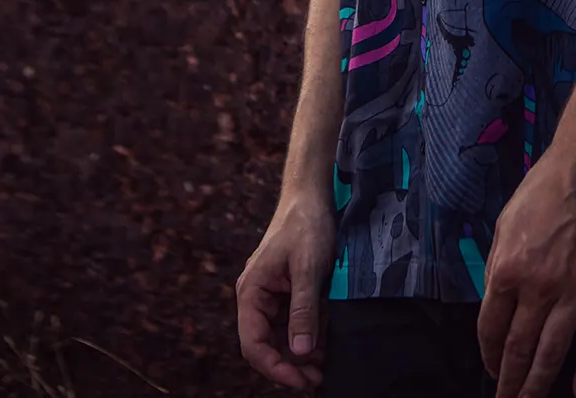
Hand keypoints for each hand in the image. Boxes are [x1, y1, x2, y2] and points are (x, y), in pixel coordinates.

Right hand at [237, 187, 335, 390]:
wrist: (313, 195)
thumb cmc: (306, 225)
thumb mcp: (309, 268)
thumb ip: (303, 310)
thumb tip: (299, 352)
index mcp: (251, 292)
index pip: (253, 344)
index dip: (275, 368)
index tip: (301, 381)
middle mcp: (256, 297)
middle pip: (266, 345)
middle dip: (290, 365)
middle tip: (319, 379)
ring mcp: (271, 295)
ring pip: (280, 337)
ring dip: (300, 354)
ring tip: (324, 366)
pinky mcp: (287, 292)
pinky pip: (292, 323)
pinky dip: (307, 336)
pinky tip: (325, 344)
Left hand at [477, 143, 575, 397]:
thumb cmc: (546, 185)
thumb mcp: (506, 220)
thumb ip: (498, 262)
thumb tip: (495, 299)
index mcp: (508, 267)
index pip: (490, 327)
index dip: (488, 355)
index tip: (490, 369)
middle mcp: (539, 287)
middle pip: (519, 349)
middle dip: (510, 383)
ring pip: (554, 353)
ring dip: (540, 385)